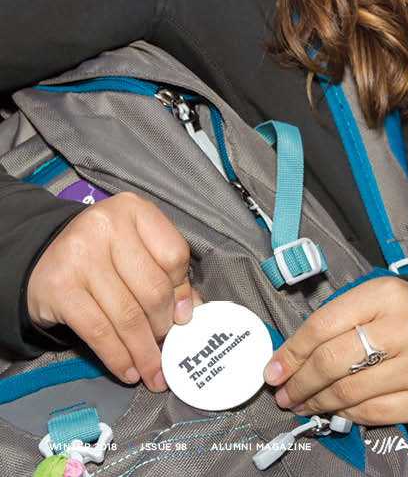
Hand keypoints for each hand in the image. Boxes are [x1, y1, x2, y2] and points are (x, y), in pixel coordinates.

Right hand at [27, 192, 200, 390]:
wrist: (42, 258)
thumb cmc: (101, 253)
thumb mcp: (135, 247)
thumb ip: (165, 272)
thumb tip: (192, 311)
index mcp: (133, 209)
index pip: (173, 255)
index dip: (183, 292)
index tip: (184, 317)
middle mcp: (107, 226)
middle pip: (153, 288)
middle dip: (164, 327)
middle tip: (167, 347)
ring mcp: (81, 256)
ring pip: (128, 315)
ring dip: (144, 352)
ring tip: (153, 371)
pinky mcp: (61, 288)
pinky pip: (99, 332)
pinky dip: (118, 357)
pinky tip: (127, 370)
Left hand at [263, 277, 407, 425]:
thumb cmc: (398, 318)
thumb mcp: (370, 302)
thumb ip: (332, 322)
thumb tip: (286, 359)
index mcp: (385, 294)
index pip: (324, 324)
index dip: (292, 352)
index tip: (273, 370)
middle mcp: (404, 328)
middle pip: (333, 361)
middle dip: (300, 382)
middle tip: (284, 393)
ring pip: (349, 392)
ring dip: (316, 402)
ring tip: (301, 404)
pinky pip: (371, 413)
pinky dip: (344, 415)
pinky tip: (333, 410)